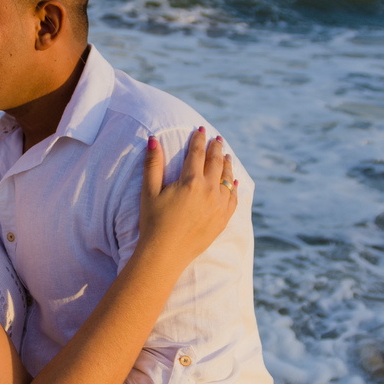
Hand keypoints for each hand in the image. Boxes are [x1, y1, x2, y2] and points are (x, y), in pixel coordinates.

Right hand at [138, 128, 237, 263]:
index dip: (198, 139)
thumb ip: (153, 164)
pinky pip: (233, 199)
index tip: (200, 130)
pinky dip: (234, 187)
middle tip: (217, 138)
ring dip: (227, 164)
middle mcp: (209, 191)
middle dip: (216, 148)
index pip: (197, 153)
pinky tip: (234, 182)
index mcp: (190, 181)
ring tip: (226, 155)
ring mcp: (219, 206)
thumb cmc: (153, 222)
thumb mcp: (149, 191)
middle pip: (215, 162)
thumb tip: (153, 139)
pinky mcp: (222, 220)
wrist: (165, 254)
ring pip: (227, 179)